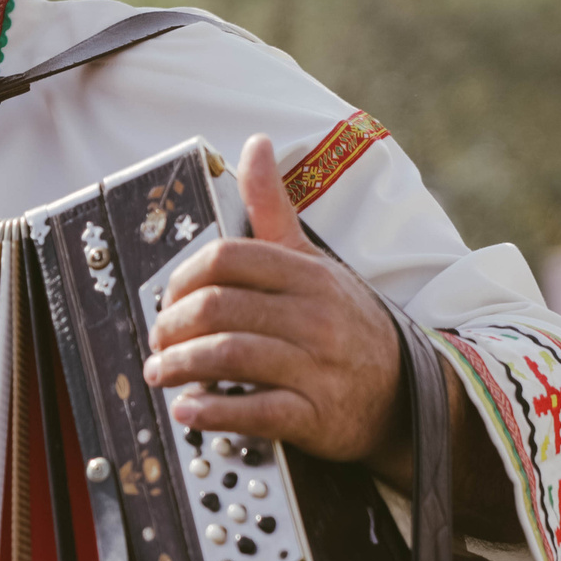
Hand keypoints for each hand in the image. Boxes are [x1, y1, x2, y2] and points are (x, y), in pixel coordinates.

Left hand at [143, 134, 409, 478]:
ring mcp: (316, 368)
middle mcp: (314, 317)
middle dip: (172, 325)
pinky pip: (255, 412)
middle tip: (156, 339)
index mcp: (308, 274)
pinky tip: (187, 409)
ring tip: (159, 372)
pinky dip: (212, 412)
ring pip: (229, 356)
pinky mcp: (316, 417)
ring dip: (180, 366)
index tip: (168, 296)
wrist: (404, 393)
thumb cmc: (345, 322)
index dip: (183, 277)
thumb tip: (255, 144)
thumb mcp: (314, 261)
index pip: (228, 259)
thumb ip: (273, 209)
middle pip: (219, 308)